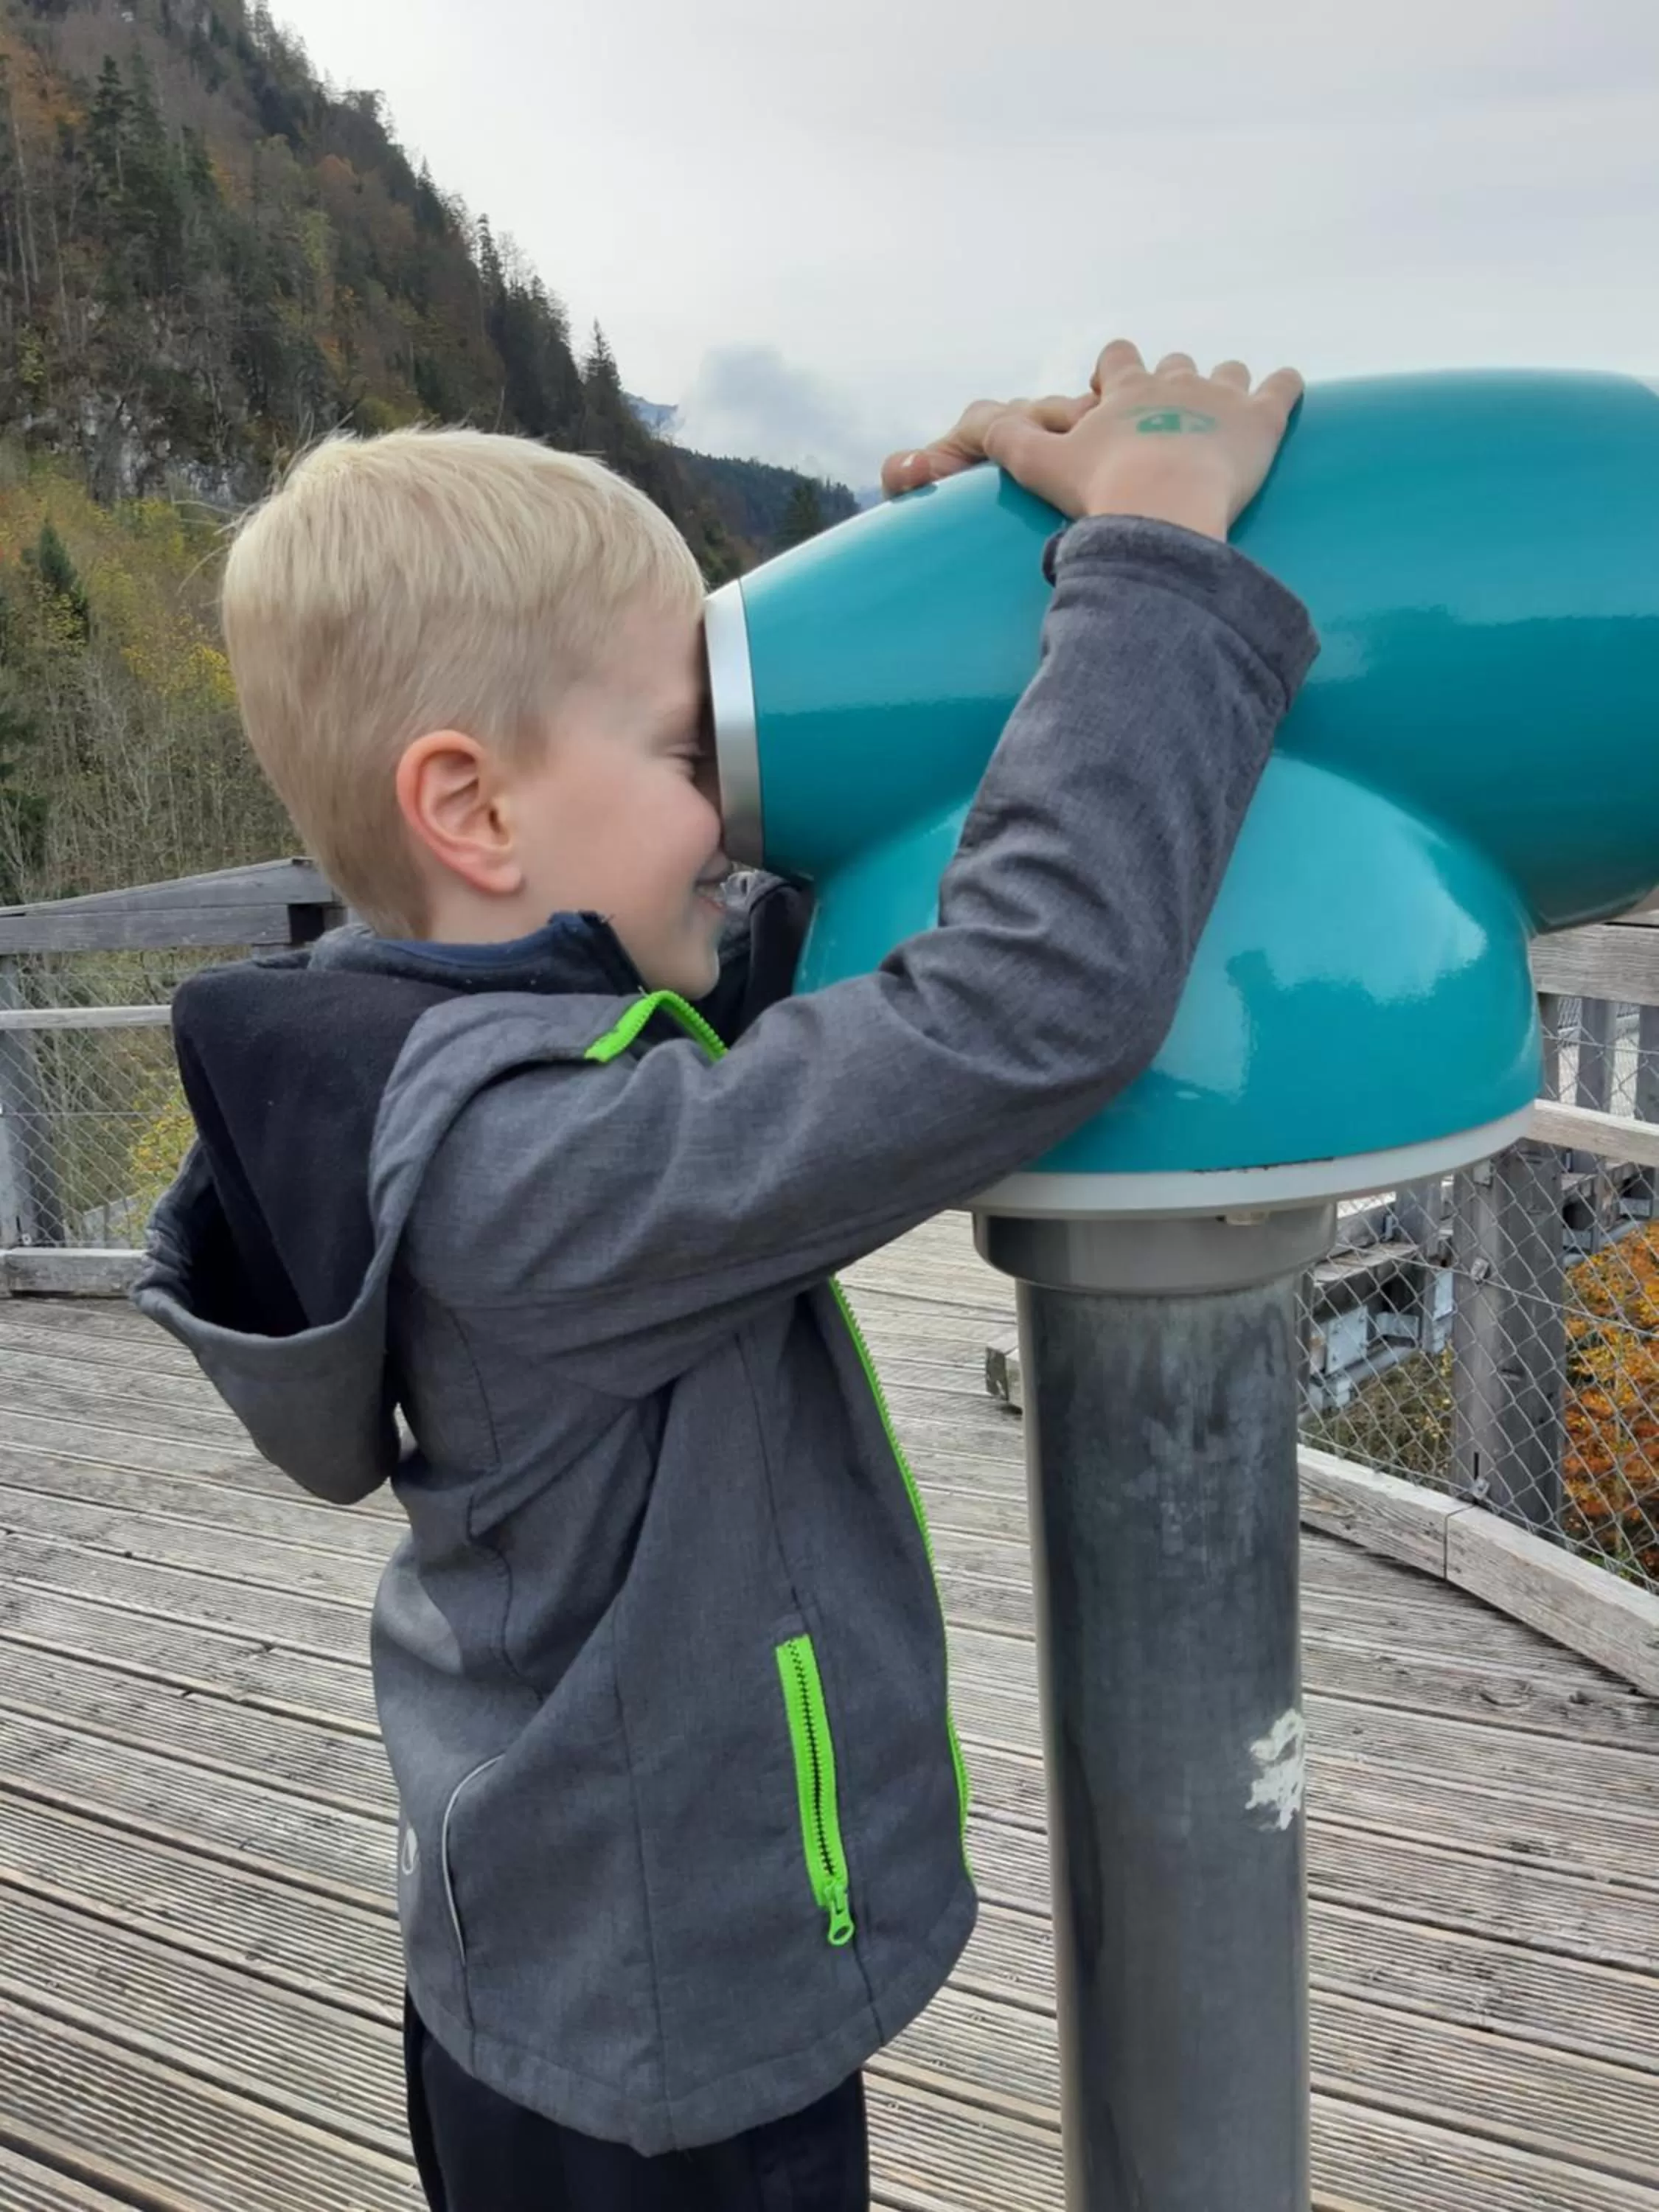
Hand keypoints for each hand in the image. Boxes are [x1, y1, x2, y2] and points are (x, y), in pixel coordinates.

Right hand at [882, 342, 1302, 539]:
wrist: (1161, 511)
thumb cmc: (1098, 493)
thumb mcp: (1036, 467)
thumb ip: (1002, 443)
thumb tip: (959, 430)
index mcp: (1123, 389)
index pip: (1117, 357)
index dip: (1114, 373)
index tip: (1112, 397)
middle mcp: (1173, 379)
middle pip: (1174, 363)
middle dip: (1170, 382)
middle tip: (1166, 420)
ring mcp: (1222, 396)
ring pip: (1228, 372)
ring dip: (1225, 387)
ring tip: (1221, 415)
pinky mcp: (1263, 421)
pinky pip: (1283, 387)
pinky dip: (1283, 388)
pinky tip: (1282, 394)